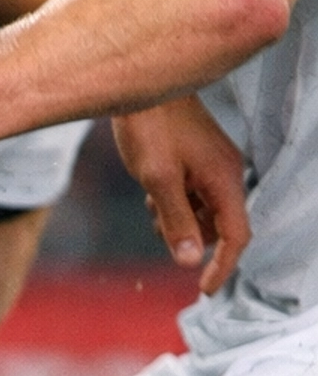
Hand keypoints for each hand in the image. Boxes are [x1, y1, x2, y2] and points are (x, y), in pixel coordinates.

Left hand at [113, 96, 248, 295]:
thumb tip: (188, 261)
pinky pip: (191, 197)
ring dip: (176, 220)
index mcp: (224, 179)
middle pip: (217, 228)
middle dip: (188, 236)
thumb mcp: (157, 179)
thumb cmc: (149, 127)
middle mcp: (225, 173)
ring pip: (201, 214)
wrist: (139, 85)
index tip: (204, 290)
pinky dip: (172, 203)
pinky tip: (151, 189)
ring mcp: (212, 166)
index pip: (236, 235)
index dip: (223, 266)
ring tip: (151, 201)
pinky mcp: (198, 160)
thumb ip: (176, 220)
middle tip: (158, 222)